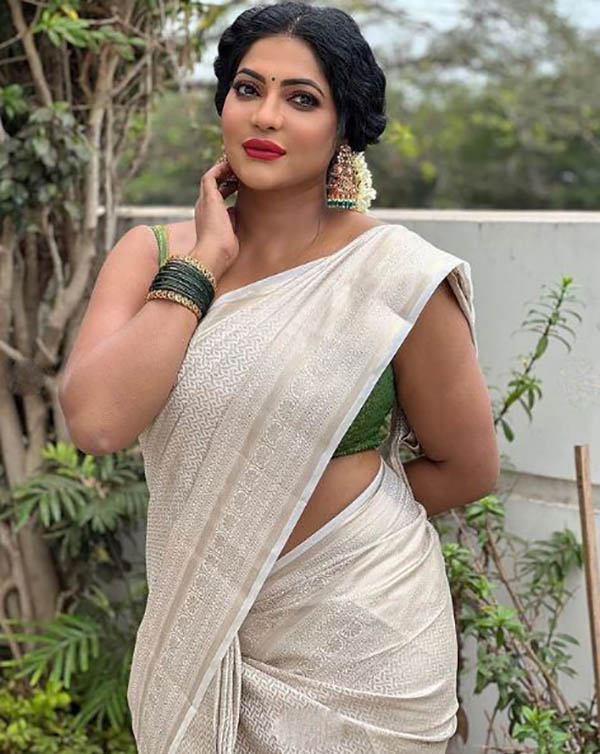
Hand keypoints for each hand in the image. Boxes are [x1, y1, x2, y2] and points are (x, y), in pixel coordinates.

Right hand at [190, 158, 239, 280]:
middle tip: (237, 170)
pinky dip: (219, 169)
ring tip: (235, 164)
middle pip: (212, 185)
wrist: (215, 254)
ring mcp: (204, 202)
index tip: (238, 184)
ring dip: (222, 169)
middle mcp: (203, 207)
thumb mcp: (230, 232)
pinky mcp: (207, 198)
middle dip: (224, 176)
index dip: (226, 188)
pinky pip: (210, 177)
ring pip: (210, 178)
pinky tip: (231, 166)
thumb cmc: (224, 250)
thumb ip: (231, 220)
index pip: (216, 197)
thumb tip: (235, 210)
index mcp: (209, 216)